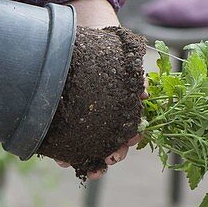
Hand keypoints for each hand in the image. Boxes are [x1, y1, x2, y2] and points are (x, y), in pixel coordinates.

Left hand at [56, 0, 139, 178]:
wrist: (82, 37)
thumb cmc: (108, 49)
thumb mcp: (123, 60)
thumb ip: (134, 78)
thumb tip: (145, 93)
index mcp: (125, 109)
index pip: (131, 130)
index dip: (130, 140)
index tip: (128, 143)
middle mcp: (107, 120)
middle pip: (112, 145)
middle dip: (111, 157)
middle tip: (105, 162)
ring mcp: (88, 123)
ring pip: (91, 148)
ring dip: (89, 162)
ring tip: (86, 169)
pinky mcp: (68, 124)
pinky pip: (67, 143)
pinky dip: (65, 154)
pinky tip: (62, 160)